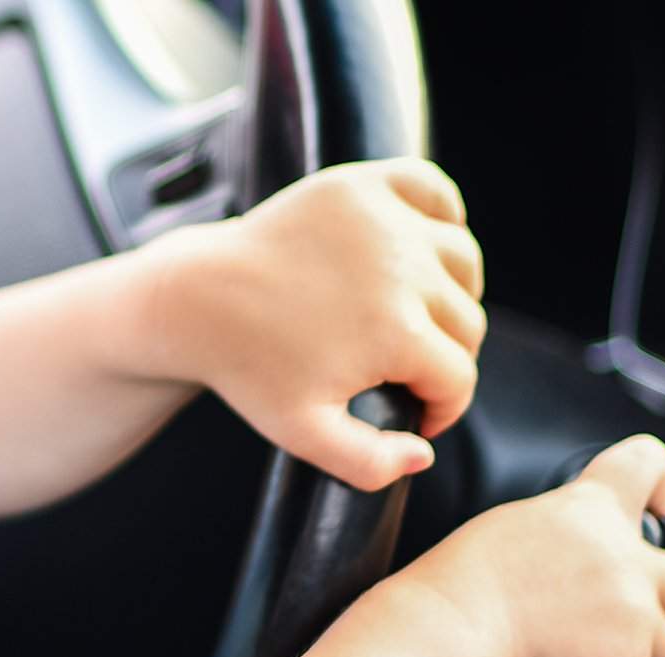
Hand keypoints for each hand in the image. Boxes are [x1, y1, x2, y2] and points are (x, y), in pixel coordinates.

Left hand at [138, 158, 485, 490]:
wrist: (197, 299)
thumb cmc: (248, 366)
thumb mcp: (302, 431)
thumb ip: (367, 463)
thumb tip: (424, 455)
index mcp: (398, 333)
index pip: (458, 378)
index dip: (442, 407)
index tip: (420, 414)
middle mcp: (405, 270)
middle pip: (466, 321)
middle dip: (446, 355)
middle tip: (408, 369)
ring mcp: (386, 221)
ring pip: (462, 260)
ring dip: (453, 290)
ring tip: (420, 315)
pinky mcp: (363, 185)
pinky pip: (434, 192)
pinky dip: (441, 215)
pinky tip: (420, 248)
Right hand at [392, 436, 664, 656]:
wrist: (448, 634)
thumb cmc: (455, 586)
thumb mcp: (510, 529)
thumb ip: (564, 536)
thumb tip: (575, 564)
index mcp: (589, 512)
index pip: (646, 464)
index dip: (661, 481)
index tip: (659, 501)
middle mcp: (624, 561)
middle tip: (635, 628)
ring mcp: (633, 617)